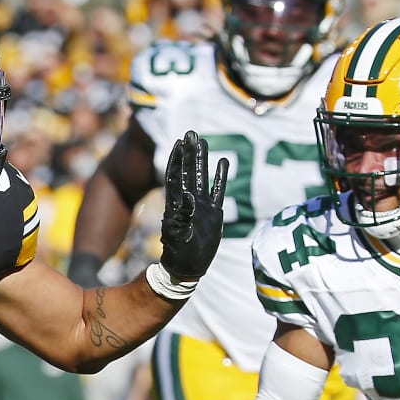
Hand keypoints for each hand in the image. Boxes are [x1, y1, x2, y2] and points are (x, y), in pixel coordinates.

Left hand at [159, 131, 228, 281]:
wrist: (188, 267)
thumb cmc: (179, 253)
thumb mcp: (179, 235)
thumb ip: (182, 216)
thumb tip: (188, 196)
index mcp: (177, 204)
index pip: (176, 176)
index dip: (177, 159)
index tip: (178, 143)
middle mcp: (189, 201)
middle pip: (189, 171)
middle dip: (190, 153)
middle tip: (191, 132)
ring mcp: (202, 205)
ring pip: (202, 177)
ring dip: (203, 160)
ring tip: (203, 141)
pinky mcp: (214, 212)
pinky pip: (218, 190)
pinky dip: (221, 176)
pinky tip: (223, 161)